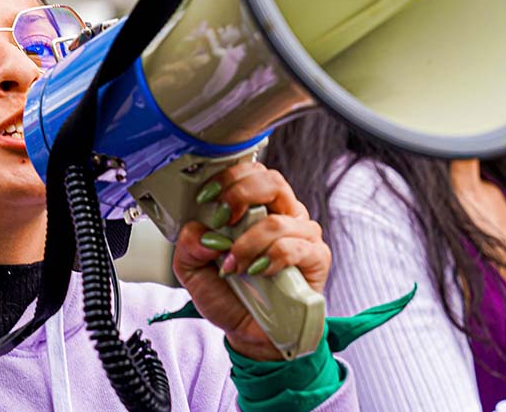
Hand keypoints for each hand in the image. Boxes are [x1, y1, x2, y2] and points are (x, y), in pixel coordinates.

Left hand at [171, 161, 329, 361]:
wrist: (251, 334)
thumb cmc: (229, 295)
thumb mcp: (193, 271)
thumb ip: (188, 246)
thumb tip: (199, 231)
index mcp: (257, 208)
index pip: (251, 172)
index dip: (229, 177)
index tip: (207, 197)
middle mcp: (283, 214)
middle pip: (271, 181)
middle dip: (241, 195)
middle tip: (223, 219)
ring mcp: (303, 235)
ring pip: (278, 220)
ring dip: (249, 243)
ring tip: (233, 266)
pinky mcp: (317, 258)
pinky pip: (296, 247)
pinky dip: (271, 258)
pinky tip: (258, 272)